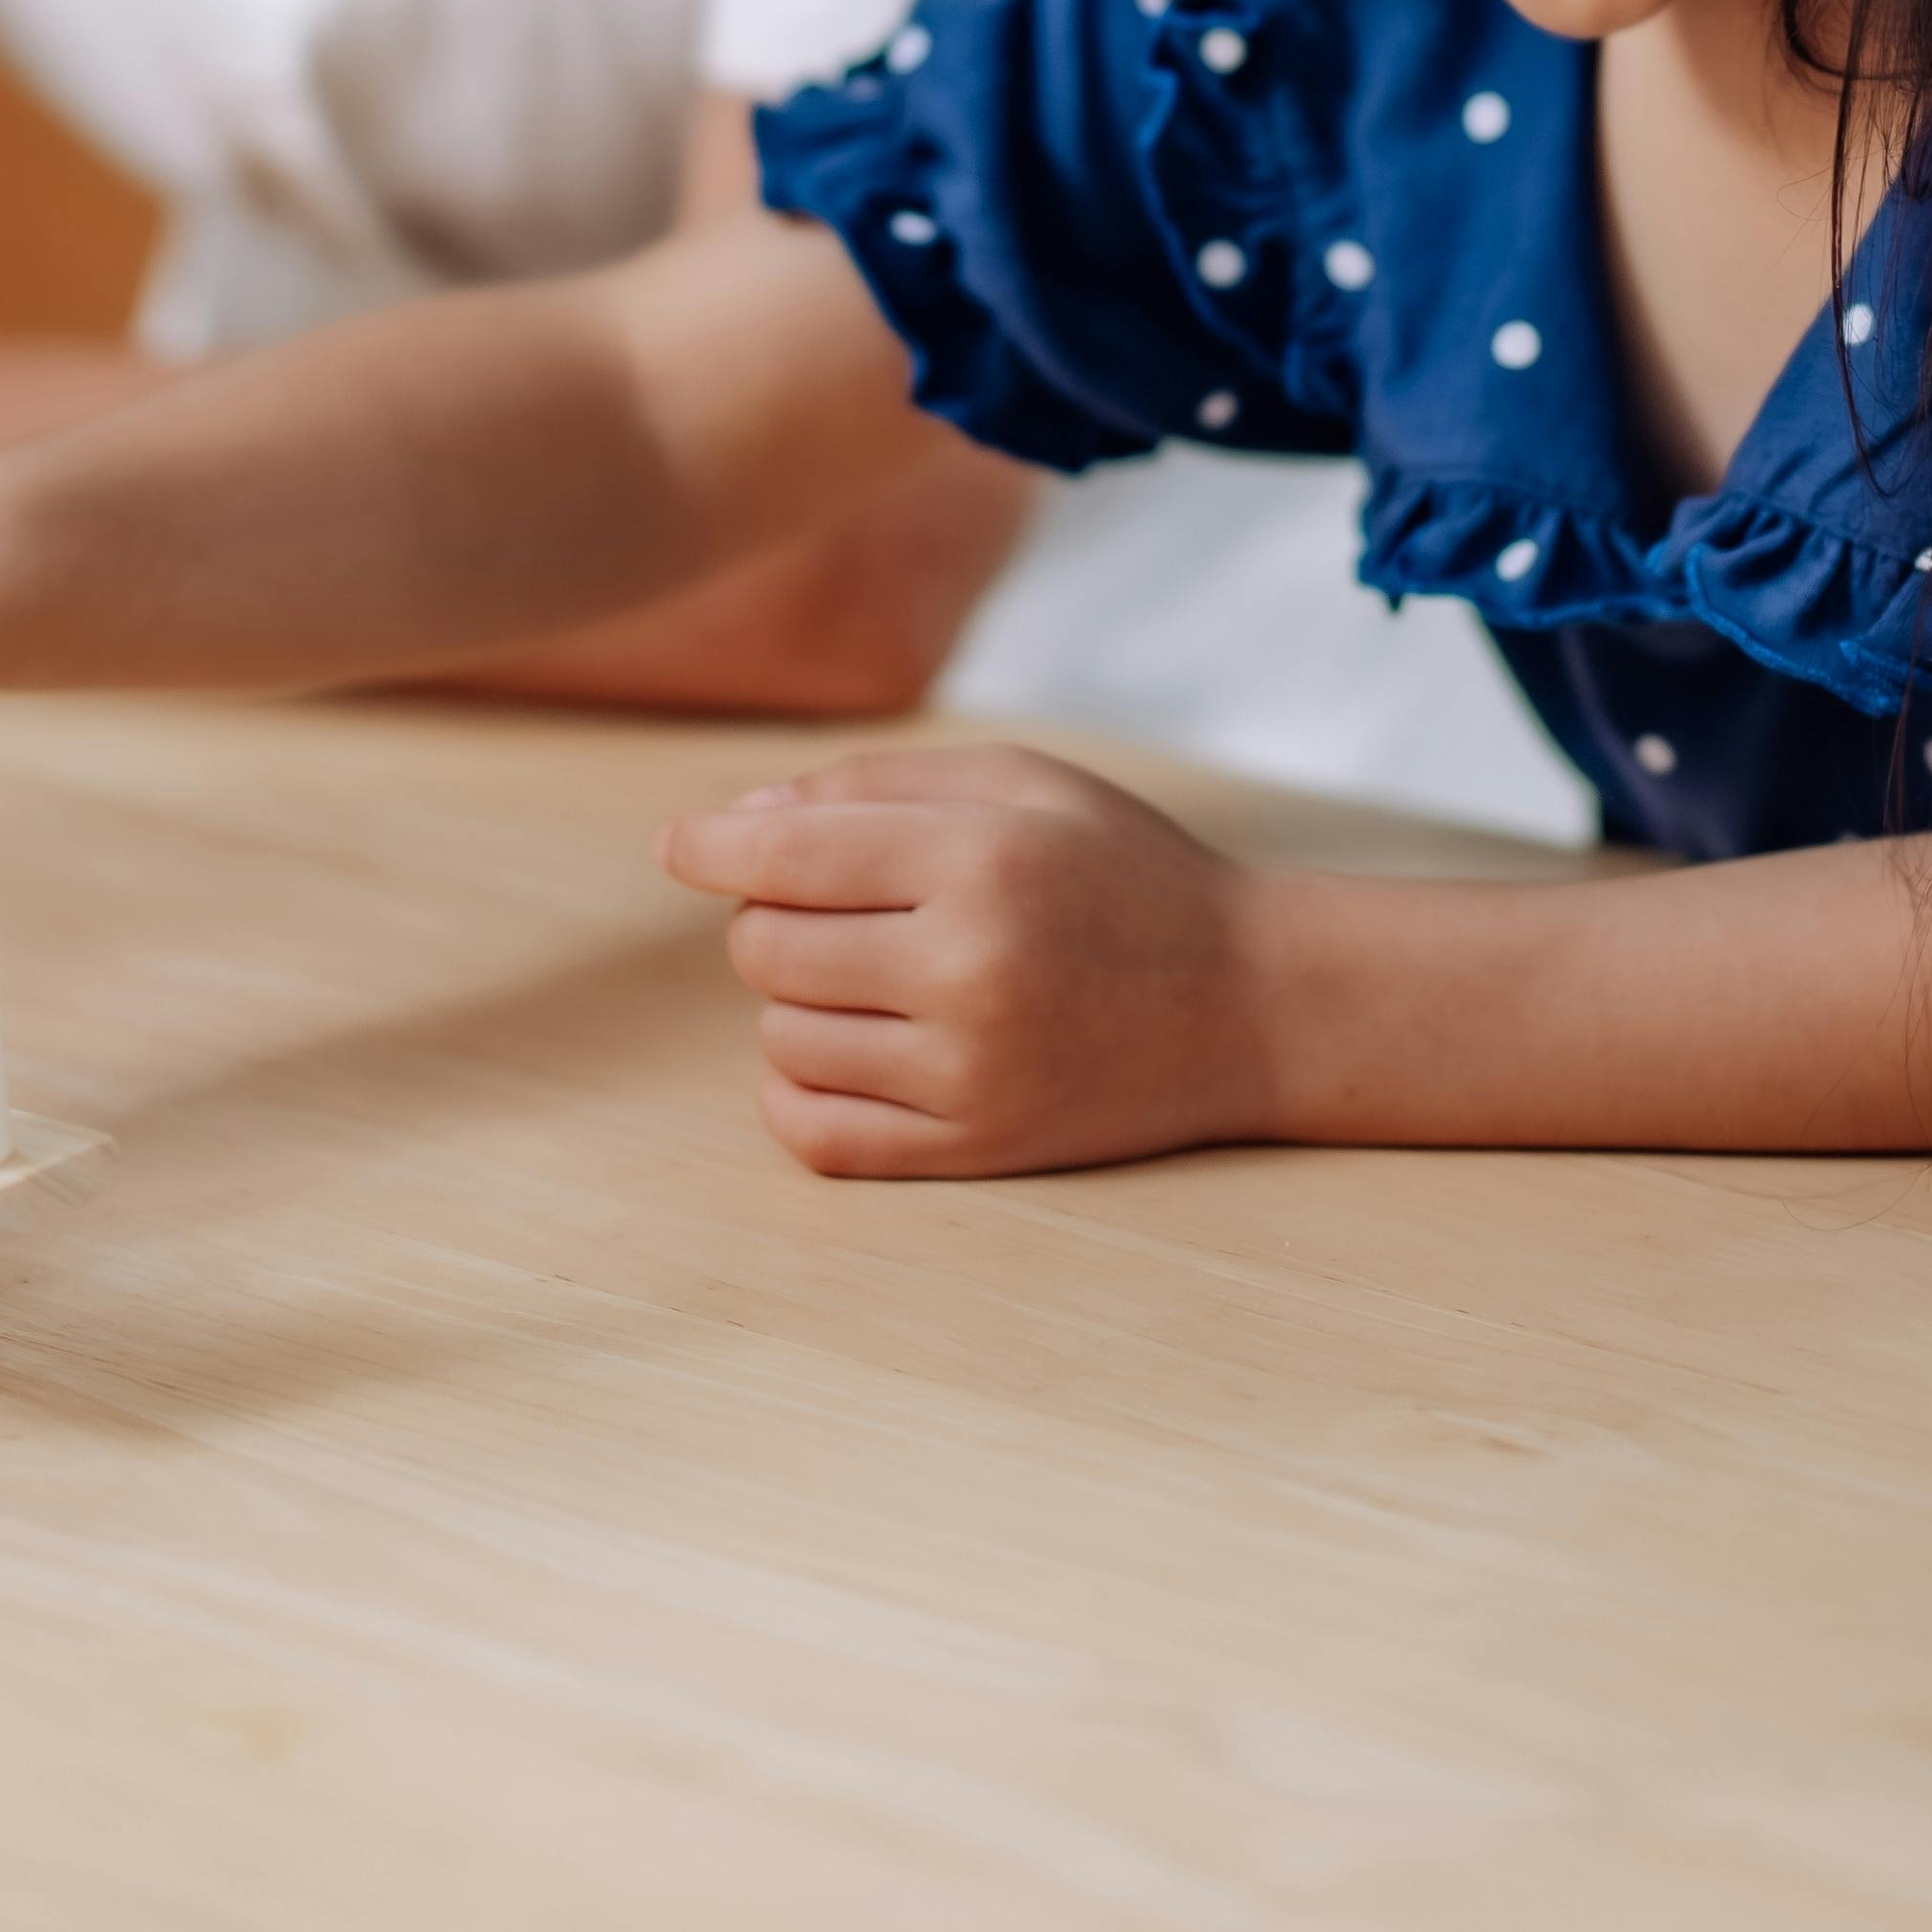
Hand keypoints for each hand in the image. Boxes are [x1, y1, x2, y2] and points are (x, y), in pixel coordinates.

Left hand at [656, 744, 1279, 1177]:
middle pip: (767, 948)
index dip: (711, 846)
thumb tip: (738, 821)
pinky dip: (797, 1092)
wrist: (1252, 1005)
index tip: (679, 846)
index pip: (786, 856)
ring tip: (875, 978)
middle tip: (846, 910)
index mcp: (983, 859)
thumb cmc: (1125, 873)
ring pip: (783, 1039)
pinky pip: (815, 1133)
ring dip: (800, 1004)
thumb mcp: (1024, 783)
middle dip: (776, 919)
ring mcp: (971, 1070)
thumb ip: (878, 783)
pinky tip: (845, 1051)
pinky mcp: (975, 1148)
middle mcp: (971, 967)